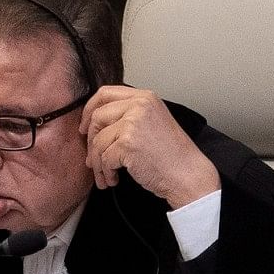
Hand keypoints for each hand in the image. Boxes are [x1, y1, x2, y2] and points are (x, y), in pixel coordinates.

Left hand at [79, 87, 220, 208]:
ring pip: (97, 141)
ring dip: (97, 163)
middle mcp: (139, 105)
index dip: (89, 110)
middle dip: (90, 141)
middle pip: (97, 116)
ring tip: (106, 175)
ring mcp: (132, 123)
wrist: (188, 174)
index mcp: (145, 97)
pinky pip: (103, 158)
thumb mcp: (153, 121)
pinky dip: (105, 172)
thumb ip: (129, 115)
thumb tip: (95, 123)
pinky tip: (114, 179)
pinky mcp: (127, 143)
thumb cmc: (172, 155)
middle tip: (92, 159)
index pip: (105, 93)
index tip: (85, 127)